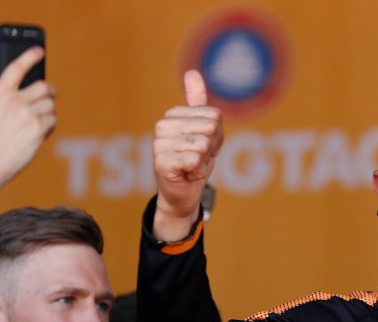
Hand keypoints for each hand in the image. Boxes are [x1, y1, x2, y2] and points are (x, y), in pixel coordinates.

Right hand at [0, 47, 54, 225]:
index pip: (16, 68)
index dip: (29, 56)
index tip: (40, 50)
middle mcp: (13, 101)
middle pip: (43, 87)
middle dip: (49, 90)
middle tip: (50, 94)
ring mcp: (27, 114)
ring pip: (50, 104)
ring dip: (49, 111)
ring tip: (39, 121)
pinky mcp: (38, 128)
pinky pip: (53, 120)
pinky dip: (50, 125)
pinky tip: (40, 132)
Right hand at [153, 70, 222, 240]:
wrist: (184, 193)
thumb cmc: (194, 161)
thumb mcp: (205, 130)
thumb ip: (198, 102)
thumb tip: (191, 72)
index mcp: (173, 116)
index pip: (214, 116)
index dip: (217, 135)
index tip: (205, 147)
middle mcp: (162, 126)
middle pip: (209, 128)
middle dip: (212, 148)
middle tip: (199, 158)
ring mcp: (159, 144)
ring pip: (202, 144)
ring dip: (204, 160)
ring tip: (193, 166)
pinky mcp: (161, 162)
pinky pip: (194, 159)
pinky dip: (197, 170)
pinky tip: (187, 173)